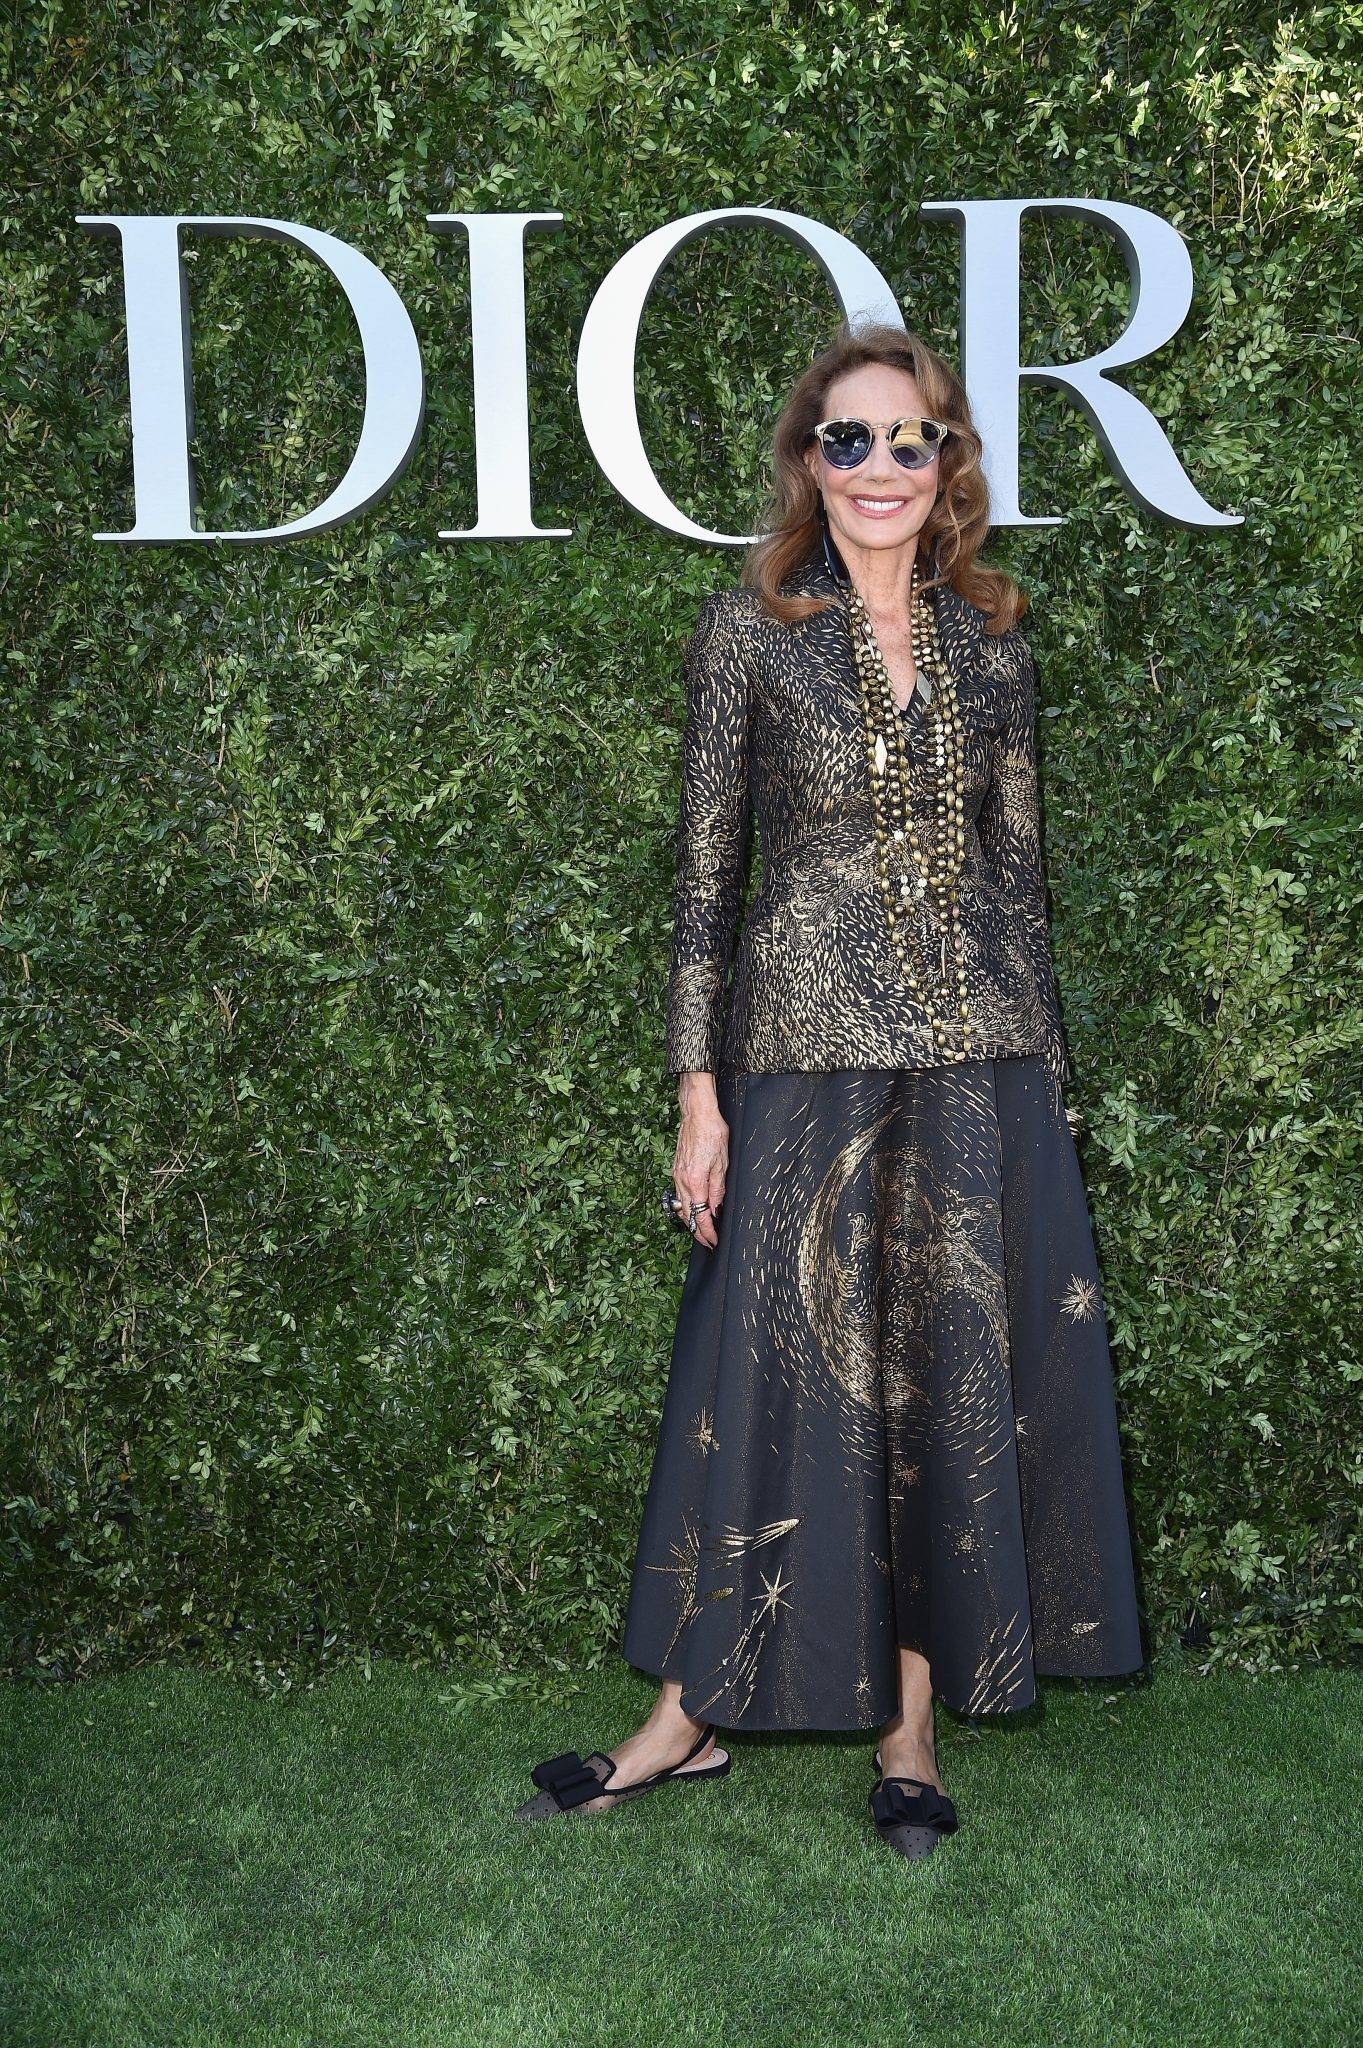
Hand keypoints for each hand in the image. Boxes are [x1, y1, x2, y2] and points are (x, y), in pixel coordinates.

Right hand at [673, 1073, 728, 1250]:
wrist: (697, 1114)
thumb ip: (718, 1189)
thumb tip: (716, 1209)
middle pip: (687, 1216)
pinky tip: (695, 1209)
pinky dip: (686, 1207)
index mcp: (695, 1181)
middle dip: (697, 1232)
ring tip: (702, 1230)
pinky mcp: (676, 1170)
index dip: (707, 1232)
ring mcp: (676, 1176)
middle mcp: (682, 1181)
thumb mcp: (723, 1163)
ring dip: (690, 1221)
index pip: (700, 1216)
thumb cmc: (713, 1133)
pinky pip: (679, 1195)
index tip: (714, 1241)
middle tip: (709, 1242)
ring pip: (681, 1207)